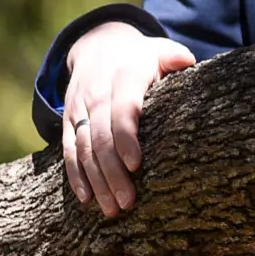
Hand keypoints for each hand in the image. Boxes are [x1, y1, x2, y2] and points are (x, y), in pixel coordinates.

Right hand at [62, 21, 196, 216]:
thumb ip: (172, 56)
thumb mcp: (157, 50)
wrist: (96, 45)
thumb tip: (187, 61)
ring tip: (112, 209)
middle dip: (112, 171)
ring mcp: (79, 107)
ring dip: (96, 180)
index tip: (136, 165)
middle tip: (128, 202)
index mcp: (123, 75)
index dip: (126, 137)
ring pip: (83, 148)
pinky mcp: (68, 120)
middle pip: (100, 136)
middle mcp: (97, 92)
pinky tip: (87, 198)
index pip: (121, 109)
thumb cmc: (139, 57)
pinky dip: (76, 175)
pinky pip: (68, 150)